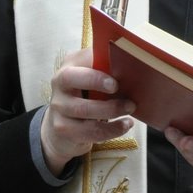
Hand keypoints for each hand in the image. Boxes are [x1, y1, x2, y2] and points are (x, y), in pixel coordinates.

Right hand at [40, 48, 134, 175]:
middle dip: (98, 84)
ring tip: (130, 109)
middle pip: (73, 80)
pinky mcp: (62, 127)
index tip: (115, 82)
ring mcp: (58, 106)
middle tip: (126, 98)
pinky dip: (111, 129)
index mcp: (70, 64)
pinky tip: (125, 125)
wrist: (68, 124)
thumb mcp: (96, 78)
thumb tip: (134, 67)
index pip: (79, 61)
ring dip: (112, 110)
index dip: (96, 72)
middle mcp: (59, 83)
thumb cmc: (89, 94)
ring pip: (84, 109)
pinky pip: (89, 131)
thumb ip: (108, 69)